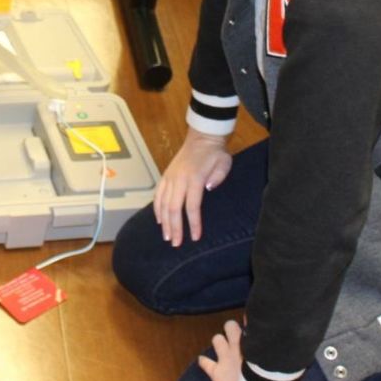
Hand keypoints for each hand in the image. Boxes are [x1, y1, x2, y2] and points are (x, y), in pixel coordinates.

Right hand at [153, 129, 232, 245]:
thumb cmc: (215, 153)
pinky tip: (159, 220)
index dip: (193, 223)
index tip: (195, 237)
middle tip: (176, 244)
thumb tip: (208, 190)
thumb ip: (218, 177)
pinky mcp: (166, 175)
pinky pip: (158, 194)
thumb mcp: (224, 163)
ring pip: (163, 203)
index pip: (192, 206)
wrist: (202, 137)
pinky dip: (157, 208)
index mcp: (194, 178)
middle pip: (174, 208)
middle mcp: (179, 179)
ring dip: (165, 222)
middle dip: (175, 227)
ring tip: (167, 237)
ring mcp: (170, 177)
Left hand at [198, 319, 274, 380]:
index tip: (252, 324)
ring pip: (216, 339)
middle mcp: (237, 346)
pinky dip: (203, 362)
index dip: (250, 323)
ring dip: (219, 342)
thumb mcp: (278, 362)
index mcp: (252, 343)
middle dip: (232, 328)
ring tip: (224, 348)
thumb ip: (280, 350)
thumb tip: (292, 341)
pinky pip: (205, 363)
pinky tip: (203, 361)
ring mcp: (225, 358)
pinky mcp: (216, 372)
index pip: (250, 323)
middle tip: (237, 336)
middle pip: (230, 325)